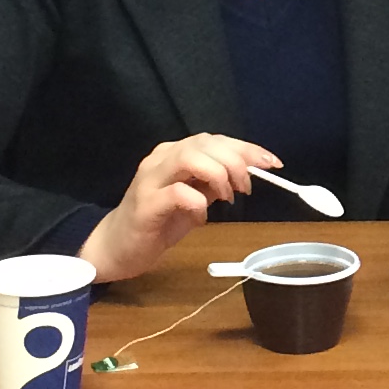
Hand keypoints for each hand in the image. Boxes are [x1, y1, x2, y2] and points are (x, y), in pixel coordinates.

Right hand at [80, 134, 281, 282]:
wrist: (116, 248)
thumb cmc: (157, 222)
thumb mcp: (194, 200)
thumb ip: (214, 184)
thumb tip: (246, 174)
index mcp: (174, 154)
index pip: (214, 140)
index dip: (246, 148)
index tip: (272, 163)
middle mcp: (160, 159)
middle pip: (204, 143)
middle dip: (235, 161)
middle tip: (246, 187)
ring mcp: (150, 180)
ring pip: (190, 157)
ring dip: (218, 174)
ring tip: (228, 197)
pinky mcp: (145, 204)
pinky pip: (178, 193)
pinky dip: (198, 202)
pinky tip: (202, 217)